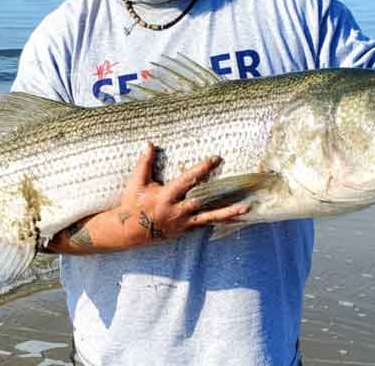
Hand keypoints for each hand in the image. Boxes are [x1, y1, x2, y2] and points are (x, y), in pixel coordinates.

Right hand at [116, 142, 248, 245]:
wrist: (128, 231)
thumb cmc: (132, 204)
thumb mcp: (136, 182)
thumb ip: (145, 163)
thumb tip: (149, 143)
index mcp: (166, 196)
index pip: (188, 180)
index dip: (202, 168)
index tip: (215, 158)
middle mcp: (177, 210)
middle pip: (203, 199)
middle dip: (221, 190)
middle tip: (238, 183)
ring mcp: (182, 222)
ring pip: (209, 216)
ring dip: (228, 212)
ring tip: (246, 208)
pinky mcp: (184, 230)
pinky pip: (205, 225)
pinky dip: (219, 222)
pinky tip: (234, 220)